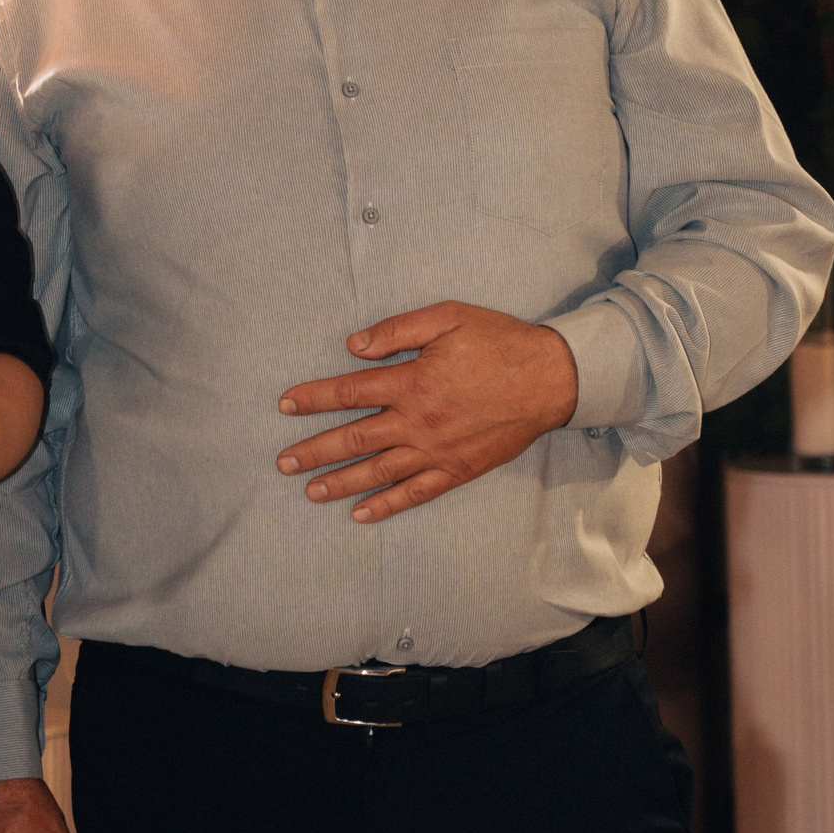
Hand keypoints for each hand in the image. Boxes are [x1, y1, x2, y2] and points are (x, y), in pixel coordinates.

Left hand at [276, 301, 578, 522]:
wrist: (551, 379)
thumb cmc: (497, 342)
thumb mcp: (447, 318)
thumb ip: (397, 331)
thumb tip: (353, 346)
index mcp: (411, 382)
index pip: (348, 392)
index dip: (313, 398)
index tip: (285, 405)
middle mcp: (417, 422)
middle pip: (354, 438)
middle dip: (314, 450)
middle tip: (283, 462)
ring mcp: (437, 451)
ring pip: (378, 471)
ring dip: (340, 482)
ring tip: (309, 491)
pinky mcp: (457, 470)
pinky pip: (415, 493)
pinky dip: (387, 505)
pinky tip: (361, 514)